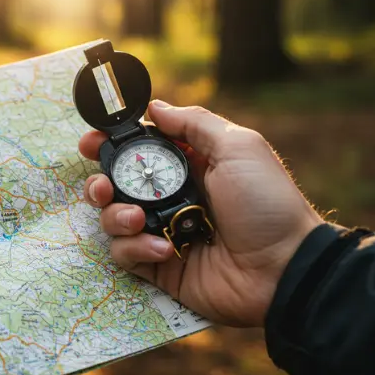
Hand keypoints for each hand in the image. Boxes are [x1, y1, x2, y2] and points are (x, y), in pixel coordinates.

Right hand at [78, 101, 322, 326]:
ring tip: (138, 220)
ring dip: (116, 217)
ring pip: (112, 220)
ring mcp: (161, 232)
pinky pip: (125, 254)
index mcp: (187, 166)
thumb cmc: (266, 202)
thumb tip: (154, 107)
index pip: (136, 150)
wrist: (284, 267)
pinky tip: (165, 249)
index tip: (90, 142)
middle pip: (115, 186)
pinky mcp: (159, 265)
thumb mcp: (237, 147)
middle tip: (103, 187)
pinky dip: (136, 249)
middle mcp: (168, 197)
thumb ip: (194, 123)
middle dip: (99, 184)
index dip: (110, 144)